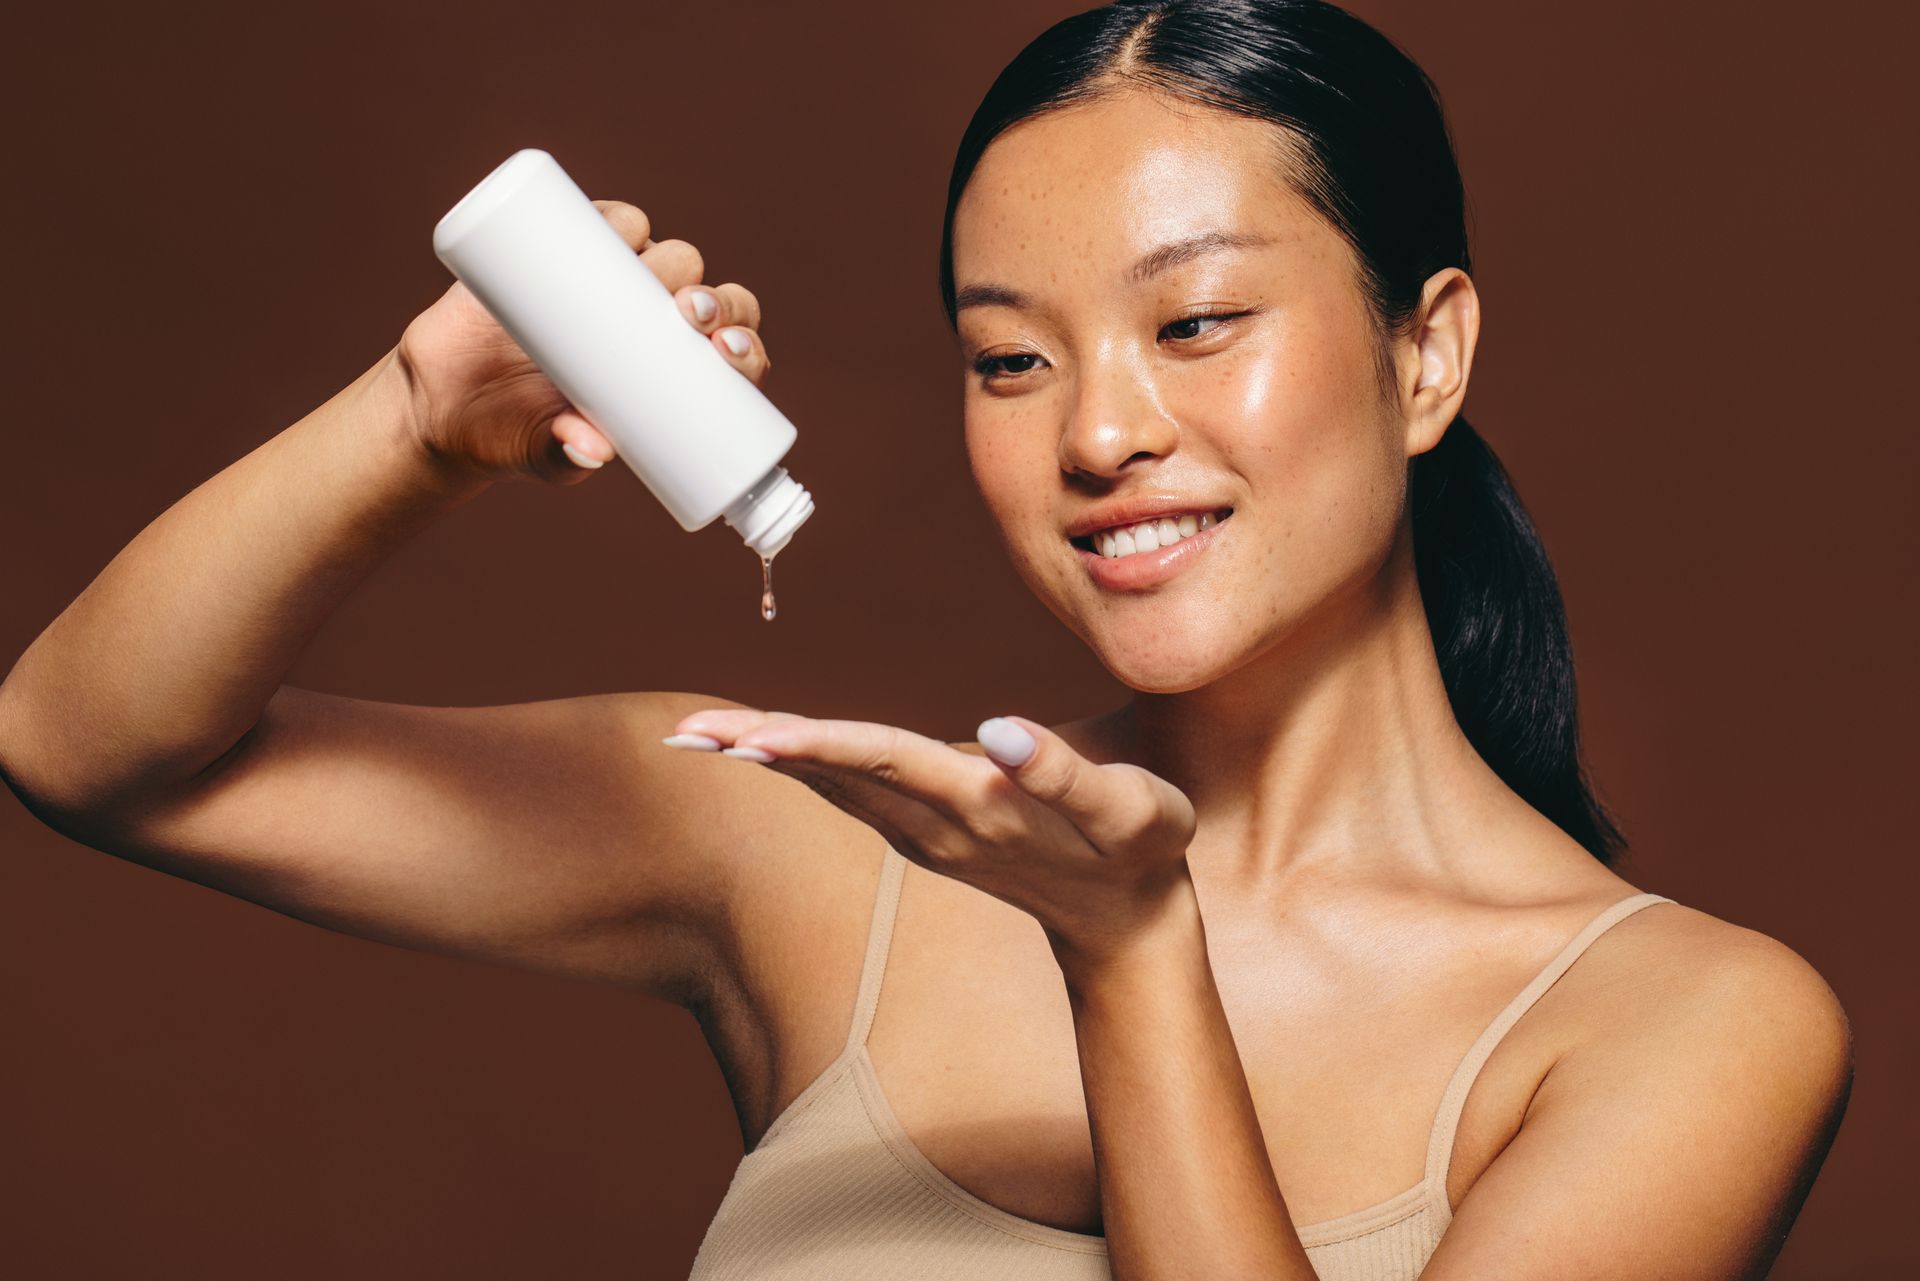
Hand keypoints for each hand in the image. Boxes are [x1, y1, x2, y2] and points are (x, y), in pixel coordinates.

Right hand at [393, 199, 771, 484]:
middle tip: (689, 315)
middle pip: (705, 297)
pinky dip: (614, 218)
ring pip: (664, 253)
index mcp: (668, 373)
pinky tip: (624, 225)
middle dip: (714, 300)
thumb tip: (592, 452)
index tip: (729, 352)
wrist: (444, 401)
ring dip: (674, 256)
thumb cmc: (515, 435)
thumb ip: (567, 456)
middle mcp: (648, 322)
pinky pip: (600, 222)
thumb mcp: (545, 454)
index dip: (742, 346)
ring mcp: (608, 283)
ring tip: (656, 274)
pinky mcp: (560, 254)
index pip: (727, 352)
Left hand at [664, 708, 1198, 969]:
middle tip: (682, 735)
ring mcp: (926, 833)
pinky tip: (763, 748)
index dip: (819, 744)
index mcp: (979, 805)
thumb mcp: (1132, 811)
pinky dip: (800, 765)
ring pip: (833, 786)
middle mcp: (937, 823)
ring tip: (697, 738)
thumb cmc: (1142, 852)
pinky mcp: (927, 830)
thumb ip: (1066, 773)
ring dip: (765, 759)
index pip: (885, 761)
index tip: (752, 738)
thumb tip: (998, 730)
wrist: (1129, 926)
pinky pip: (849, 790)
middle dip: (760, 751)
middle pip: (835, 775)